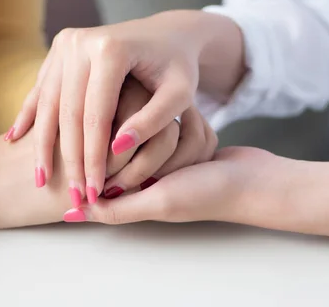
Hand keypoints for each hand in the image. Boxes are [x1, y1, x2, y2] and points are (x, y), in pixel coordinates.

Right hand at [7, 10, 241, 206]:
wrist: (167, 34)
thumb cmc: (178, 68)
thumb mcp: (179, 94)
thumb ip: (153, 119)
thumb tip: (119, 146)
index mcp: (111, 49)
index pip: (96, 115)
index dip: (93, 157)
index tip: (93, 191)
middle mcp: (82, 41)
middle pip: (68, 111)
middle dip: (67, 158)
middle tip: (71, 196)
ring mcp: (66, 43)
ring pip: (48, 103)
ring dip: (42, 144)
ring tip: (39, 180)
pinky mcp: (59, 48)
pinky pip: (41, 89)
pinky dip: (30, 117)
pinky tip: (15, 142)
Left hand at [69, 147, 328, 237]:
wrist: (256, 181)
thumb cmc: (207, 195)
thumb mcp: (158, 202)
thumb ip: (115, 208)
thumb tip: (72, 212)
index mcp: (132, 186)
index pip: (105, 159)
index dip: (117, 152)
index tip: (131, 149)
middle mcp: (145, 166)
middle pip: (132, 136)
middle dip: (159, 147)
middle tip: (179, 163)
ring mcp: (165, 149)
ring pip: (157, 122)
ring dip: (183, 142)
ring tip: (199, 162)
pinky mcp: (183, 134)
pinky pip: (178, 116)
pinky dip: (195, 129)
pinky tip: (207, 147)